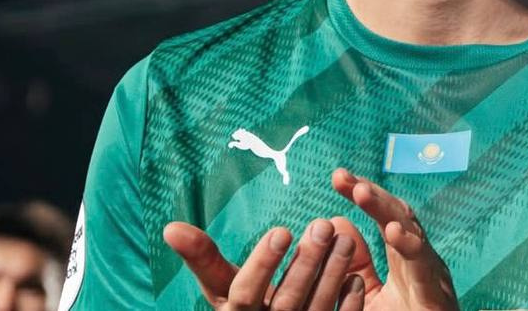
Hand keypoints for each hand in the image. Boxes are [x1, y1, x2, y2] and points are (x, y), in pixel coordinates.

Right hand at [163, 218, 363, 309]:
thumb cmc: (243, 309)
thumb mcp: (222, 288)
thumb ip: (202, 258)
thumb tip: (170, 227)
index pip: (244, 293)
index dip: (262, 265)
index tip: (281, 230)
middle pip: (286, 302)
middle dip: (305, 264)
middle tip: (322, 225)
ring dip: (332, 276)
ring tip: (344, 239)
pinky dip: (348, 306)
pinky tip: (357, 279)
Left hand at [331, 168, 459, 310]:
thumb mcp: (370, 296)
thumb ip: (356, 264)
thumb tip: (335, 222)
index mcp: (405, 256)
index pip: (383, 215)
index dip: (363, 193)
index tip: (338, 176)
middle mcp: (420, 259)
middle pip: (396, 215)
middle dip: (370, 193)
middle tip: (343, 178)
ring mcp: (431, 274)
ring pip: (412, 232)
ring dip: (386, 210)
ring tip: (361, 192)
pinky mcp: (437, 295)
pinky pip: (424, 266)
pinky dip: (410, 246)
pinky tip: (392, 232)